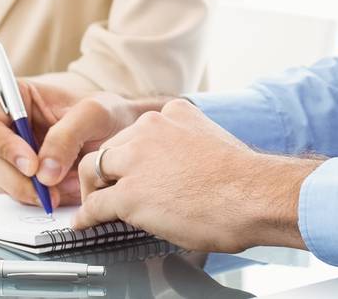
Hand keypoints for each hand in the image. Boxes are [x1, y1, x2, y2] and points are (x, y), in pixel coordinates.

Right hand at [0, 82, 155, 208]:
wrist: (123, 134)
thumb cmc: (107, 113)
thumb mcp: (94, 114)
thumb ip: (67, 136)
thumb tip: (44, 173)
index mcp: (15, 97)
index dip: (3, 147)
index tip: (32, 165)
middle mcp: (7, 126)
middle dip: (17, 179)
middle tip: (48, 192)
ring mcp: (12, 154)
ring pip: (2, 182)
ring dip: (31, 193)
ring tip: (66, 189)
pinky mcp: (23, 178)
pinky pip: (19, 196)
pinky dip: (40, 200)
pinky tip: (65, 193)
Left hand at [73, 98, 319, 251]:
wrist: (253, 196)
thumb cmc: (244, 180)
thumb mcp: (212, 141)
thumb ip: (188, 146)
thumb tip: (182, 172)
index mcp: (172, 114)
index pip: (137, 132)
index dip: (131, 155)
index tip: (131, 169)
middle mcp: (149, 129)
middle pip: (110, 148)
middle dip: (106, 171)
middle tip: (106, 189)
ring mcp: (136, 161)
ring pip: (93, 170)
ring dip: (92, 189)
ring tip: (93, 204)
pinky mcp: (129, 194)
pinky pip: (96, 204)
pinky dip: (87, 216)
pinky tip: (85, 223)